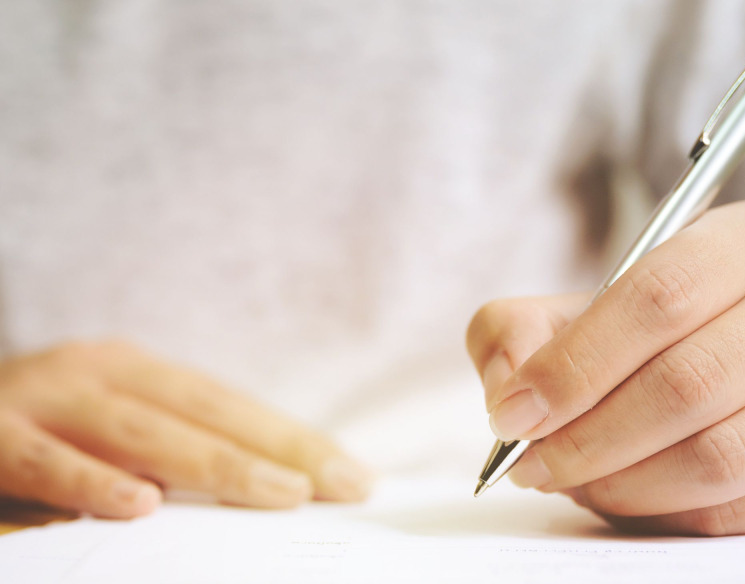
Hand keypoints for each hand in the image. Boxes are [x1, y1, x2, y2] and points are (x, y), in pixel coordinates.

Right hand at [0, 341, 370, 518]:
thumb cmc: (32, 429)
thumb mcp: (105, 427)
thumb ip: (169, 449)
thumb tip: (264, 487)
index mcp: (136, 373)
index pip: (231, 407)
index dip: (293, 438)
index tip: (352, 474)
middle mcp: (99, 374)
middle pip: (205, 412)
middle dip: (280, 450)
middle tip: (340, 484)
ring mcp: (45, 398)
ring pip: (143, 431)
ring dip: (215, 463)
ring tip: (277, 493)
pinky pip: (43, 458)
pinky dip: (88, 481)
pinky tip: (136, 505)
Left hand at [467, 201, 744, 534]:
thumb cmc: (683, 328)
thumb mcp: (599, 303)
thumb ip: (528, 327)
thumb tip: (508, 390)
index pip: (659, 299)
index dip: (575, 366)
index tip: (515, 414)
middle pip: (689, 384)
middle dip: (590, 438)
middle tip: (535, 464)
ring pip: (722, 457)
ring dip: (627, 485)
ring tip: (580, 482)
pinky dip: (674, 516)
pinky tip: (635, 499)